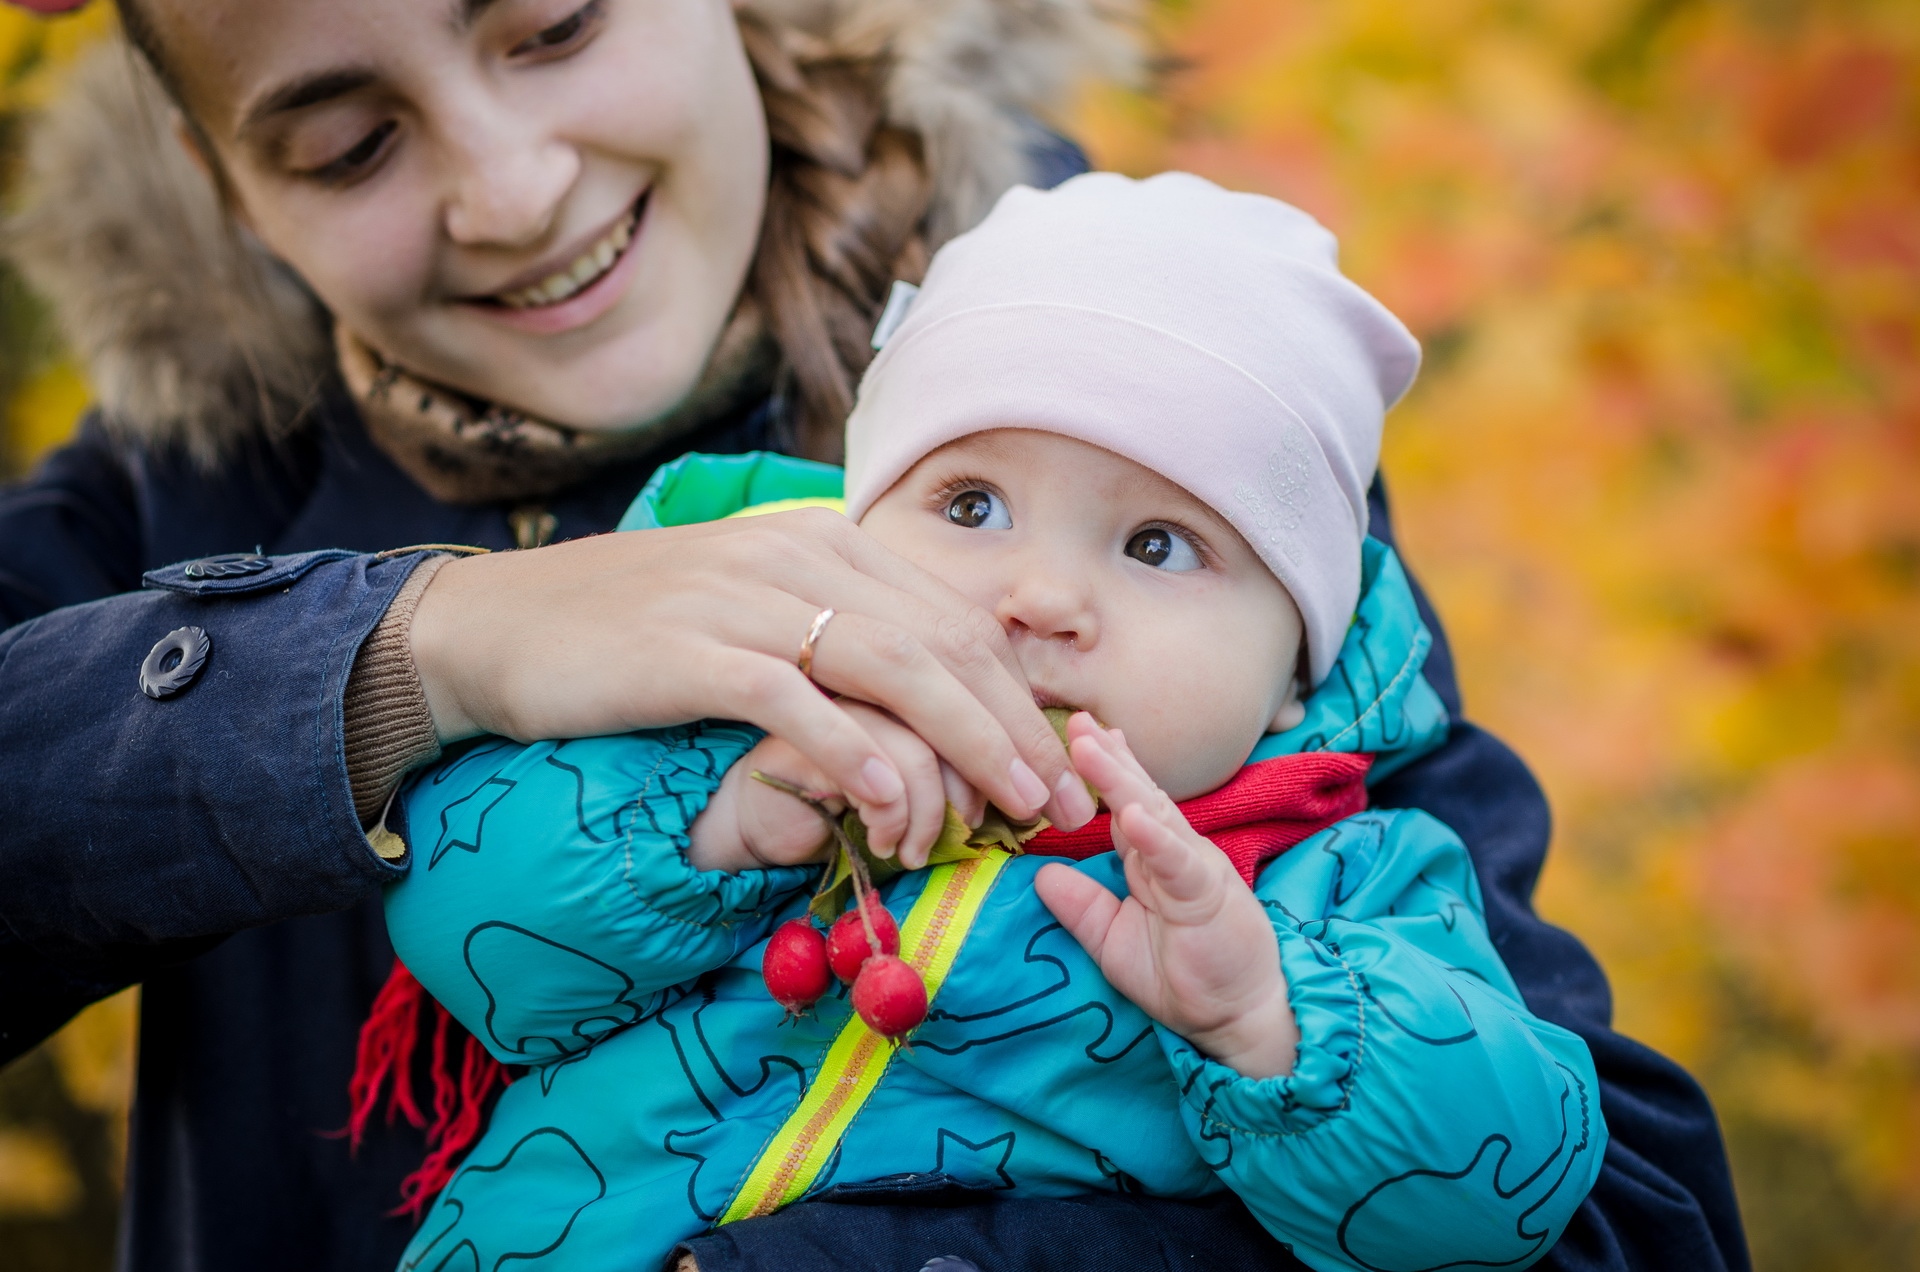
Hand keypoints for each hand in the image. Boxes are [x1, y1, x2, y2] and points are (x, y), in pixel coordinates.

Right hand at [408, 510, 1096, 850]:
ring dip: (964, 742)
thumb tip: (933, 692)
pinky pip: (788, 698)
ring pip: (888, 666)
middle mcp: (795, 554)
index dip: (1021, 696)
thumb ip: (839, 632)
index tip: (1062, 767)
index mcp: (823, 541)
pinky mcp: (686, 650)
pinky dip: (849, 748)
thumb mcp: (755, 609)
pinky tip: (889, 798)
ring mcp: (740, 598)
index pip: (954, 618)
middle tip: (1063, 804)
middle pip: (941, 642)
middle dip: (1018, 729)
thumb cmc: (637, 633)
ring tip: (1010, 808)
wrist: (500, 625)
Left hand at [1033, 714, 1299, 1078]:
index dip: (1102, 769)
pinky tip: (1133, 814)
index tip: (1075, 734)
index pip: (1124, 806)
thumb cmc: (1183, 977)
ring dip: (1121, 779)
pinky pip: (1178, 861)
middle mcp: (1173, 853)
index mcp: (1151, 861)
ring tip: (1090, 746)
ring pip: (1154, 815)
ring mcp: (1193, 868)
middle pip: (1137, 795)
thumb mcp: (1115, 942)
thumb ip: (1081, 908)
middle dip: (1106, 756)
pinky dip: (1156, 837)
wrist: (1236, 1017)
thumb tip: (1041, 875)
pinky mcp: (1209, 894)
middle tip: (1076, 719)